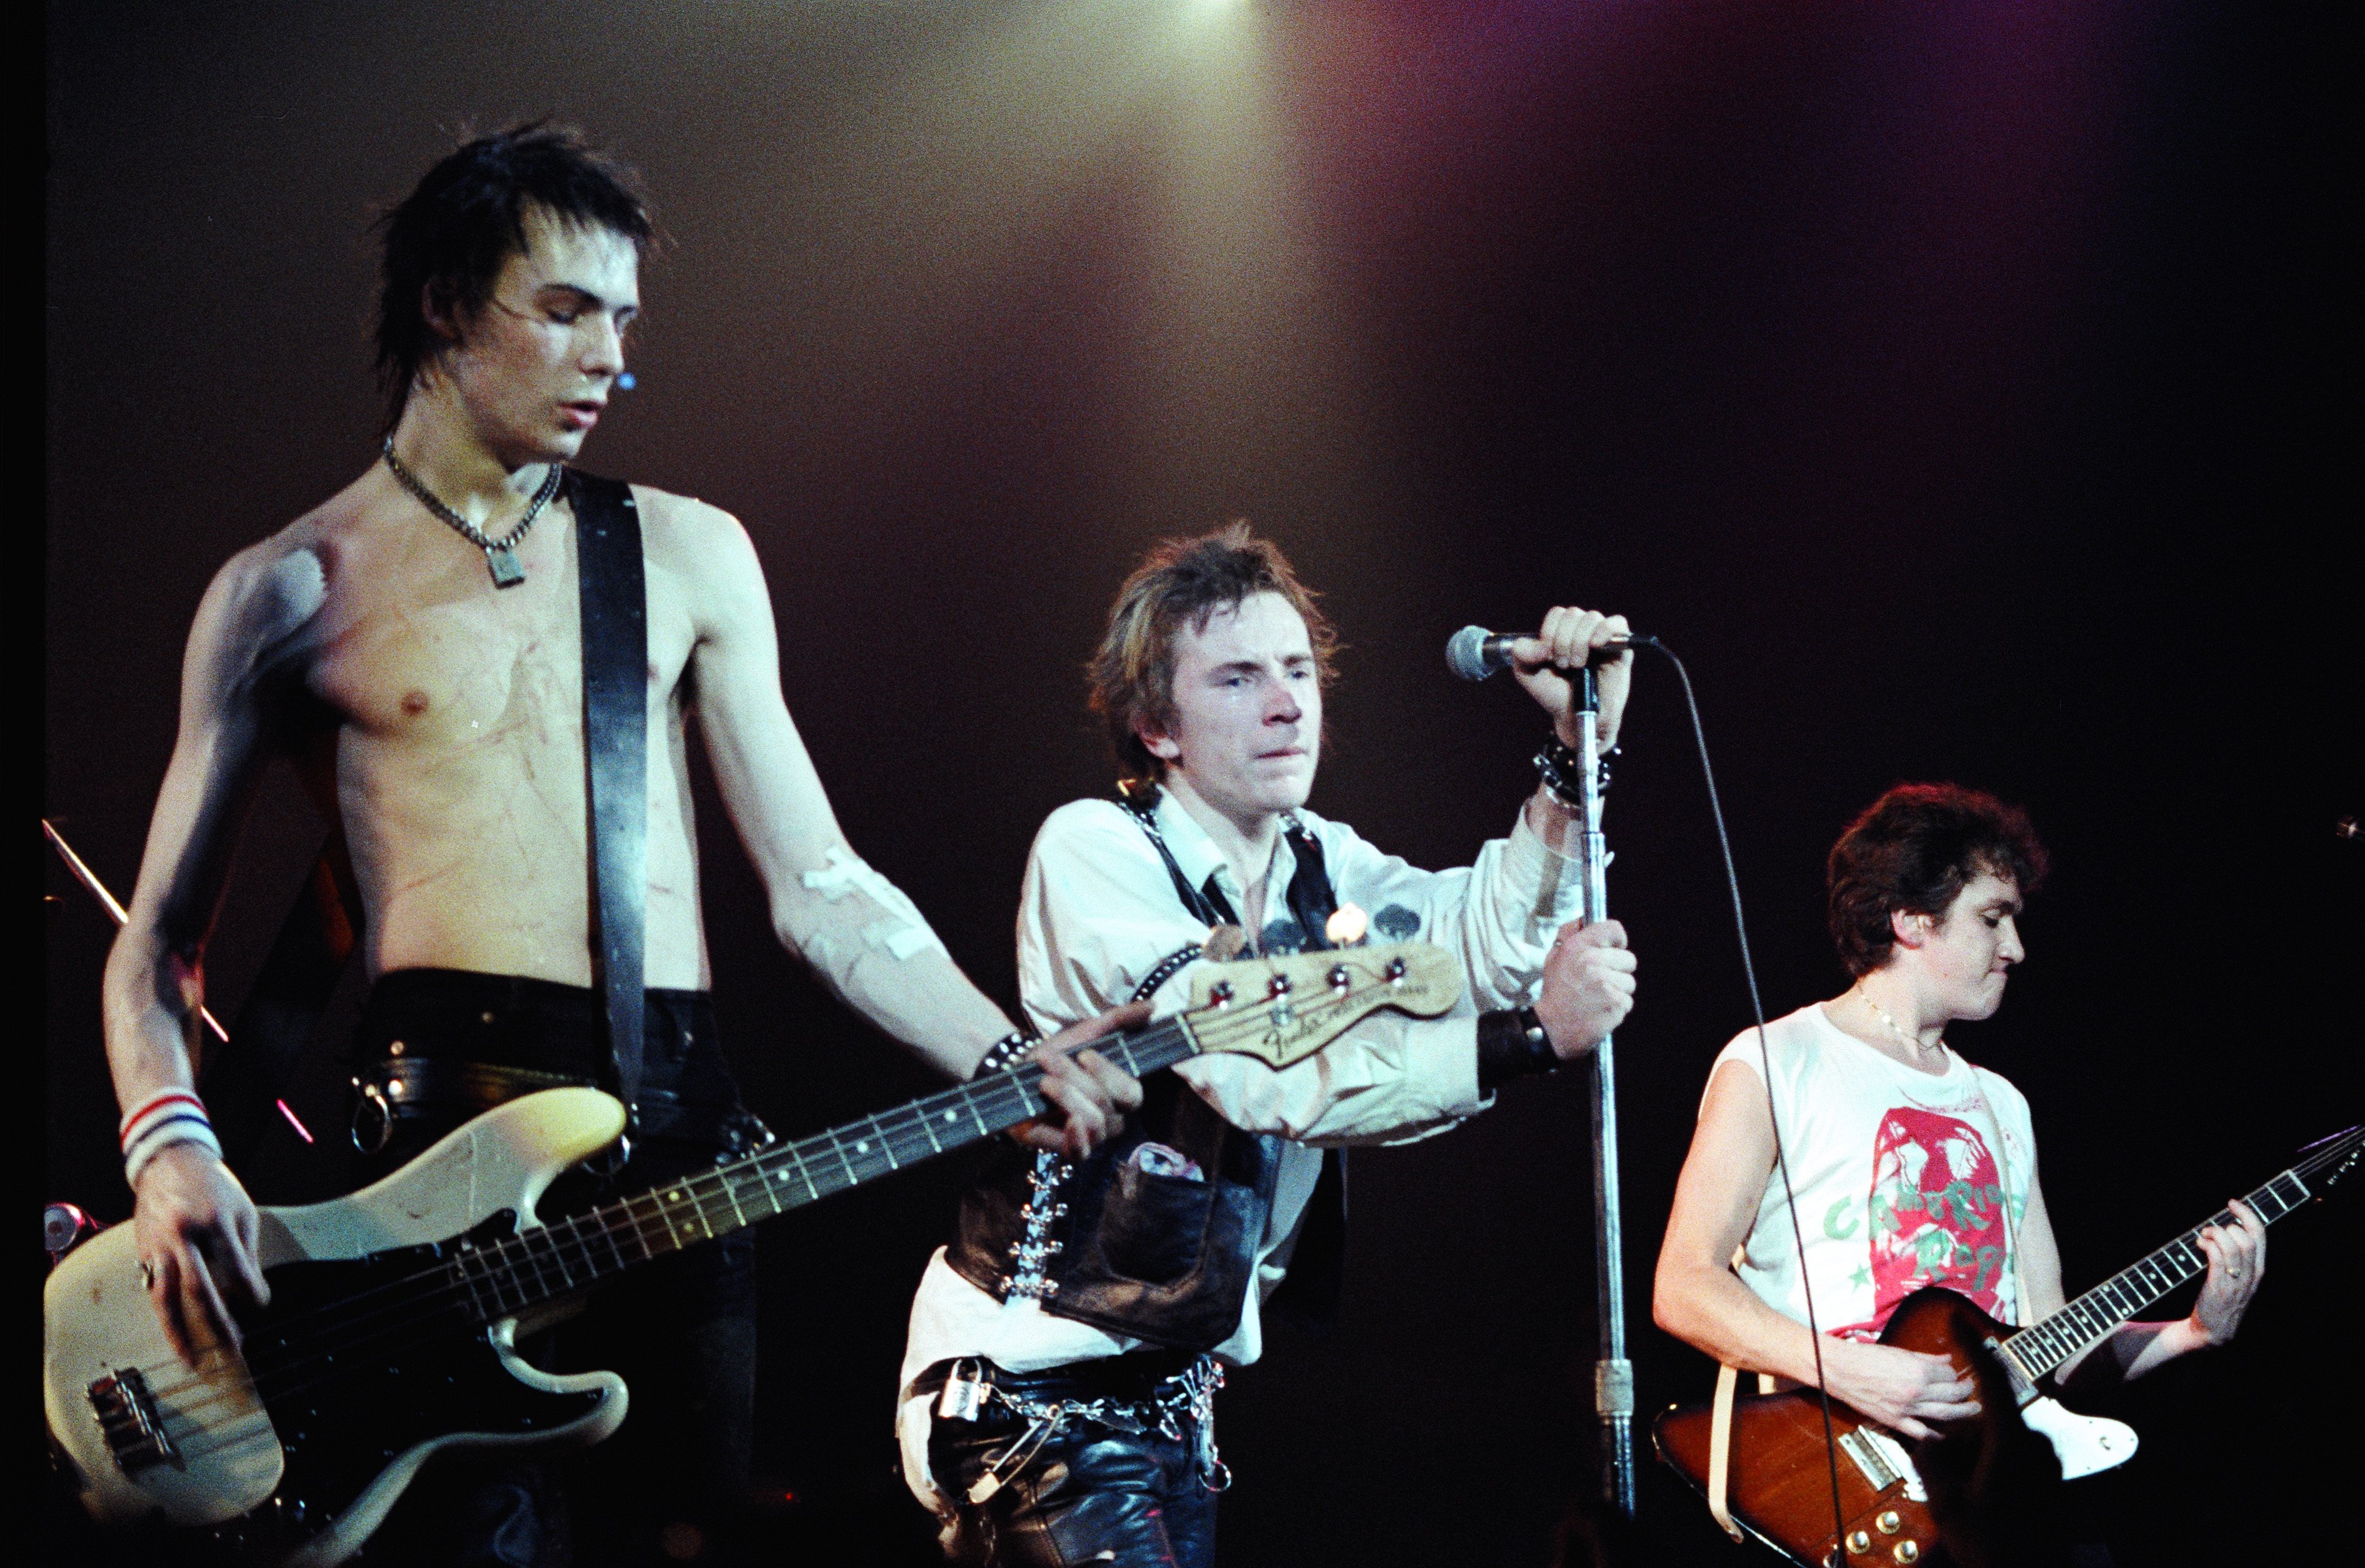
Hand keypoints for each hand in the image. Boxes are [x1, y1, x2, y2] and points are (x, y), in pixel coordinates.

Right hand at [132, 1142, 269, 1365]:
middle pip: (200, 1289)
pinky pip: (154, 1289)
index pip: (236, 1268)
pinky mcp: (143, 1253)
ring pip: (166, 1298)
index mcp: (214, 1222)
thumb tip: (254, 1293)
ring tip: (191, 1358)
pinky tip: (175, 1332)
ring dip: (179, 1332)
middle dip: (217, 1323)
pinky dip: (165, 1314)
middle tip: (232, 1348)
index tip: (261, 1306)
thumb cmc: (213, 1187)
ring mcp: (158, 1246)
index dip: (250, 1291)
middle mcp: (183, 1236)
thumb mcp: (240, 1210)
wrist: (169, 1162)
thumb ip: (245, 1252)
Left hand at [1010, 1002, 1149, 1158]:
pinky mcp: (1071, 1151)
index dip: (1109, 1074)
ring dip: (1064, 1095)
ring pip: (1091, 1122)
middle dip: (1074, 1078)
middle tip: (1048, 1059)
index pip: (1132, 1093)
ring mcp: (1094, 1138)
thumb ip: (1121, 1019)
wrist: (1019, 1070)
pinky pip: (1081, 1152)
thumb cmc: (1060, 1053)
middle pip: (1105, 1103)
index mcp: (1122, 1094)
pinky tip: (1066, 1120)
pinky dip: (1076, 1136)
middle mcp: (1113, 1119)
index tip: (1083, 1055)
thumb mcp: (1089, 1031)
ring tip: (1042, 1081)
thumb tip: (1152, 1005)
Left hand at [1509, 606, 1634, 750]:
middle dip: (1563, 641)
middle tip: (1564, 665)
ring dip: (1580, 641)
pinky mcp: (1621, 648)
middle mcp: (1582, 631)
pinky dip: (1605, 630)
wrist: (1575, 716)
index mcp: (1562, 631)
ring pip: (1592, 618)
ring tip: (1577, 665)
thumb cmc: (1554, 694)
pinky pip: (1617, 623)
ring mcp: (1602, 638)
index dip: (1550, 633)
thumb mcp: (1527, 674)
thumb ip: (1521, 653)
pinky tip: (1595, 645)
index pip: (1557, 614)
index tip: (1548, 657)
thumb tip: (1541, 645)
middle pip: (1572, 614)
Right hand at [1533, 919, 1635, 1059]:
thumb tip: (1584, 918)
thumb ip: (1570, 934)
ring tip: (1598, 997)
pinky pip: (1628, 1001)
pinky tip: (1601, 1009)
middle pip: (1629, 959)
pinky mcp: (1615, 1003)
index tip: (1614, 949)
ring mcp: (1606, 984)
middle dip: (1618, 970)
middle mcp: (1592, 962)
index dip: (1618, 940)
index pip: (1614, 929)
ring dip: (1618, 990)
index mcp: (1578, 947)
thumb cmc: (1555, 992)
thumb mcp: (1555, 957)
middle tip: (1600, 981)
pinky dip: (1617, 1007)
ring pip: (1630, 982)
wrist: (1551, 1029)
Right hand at [1820, 1337, 1981, 1441]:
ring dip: (1962, 1411)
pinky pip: (1922, 1432)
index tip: (1954, 1373)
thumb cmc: (1864, 1358)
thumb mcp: (1898, 1352)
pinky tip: (1945, 1435)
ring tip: (1972, 1409)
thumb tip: (1945, 1360)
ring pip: (1944, 1413)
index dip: (1953, 1373)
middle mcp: (1915, 1391)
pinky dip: (1936, 1435)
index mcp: (1917, 1371)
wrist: (1839, 1369)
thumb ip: (1926, 1358)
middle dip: (1965, 1391)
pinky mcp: (1895, 1420)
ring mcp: (1906, 1408)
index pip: (1948, 1374)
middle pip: (1952, 1394)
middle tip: (1970, 1389)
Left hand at [2190, 1198, 2265, 1344]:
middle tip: (2211, 1229)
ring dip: (2214, 1234)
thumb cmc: (2222, 1300)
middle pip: (2247, 1239)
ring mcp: (2236, 1282)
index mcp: (2258, 1269)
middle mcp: (2250, 1275)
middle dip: (2227, 1225)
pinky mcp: (2219, 1287)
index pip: (2260, 1236)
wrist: (2214, 1332)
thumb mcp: (2238, 1278)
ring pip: (2232, 1246)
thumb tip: (2224, 1228)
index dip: (2247, 1214)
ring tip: (2203, 1237)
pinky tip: (2200, 1245)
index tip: (2232, 1203)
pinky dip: (2207, 1245)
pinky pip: (2217, 1258)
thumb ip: (2237, 1257)